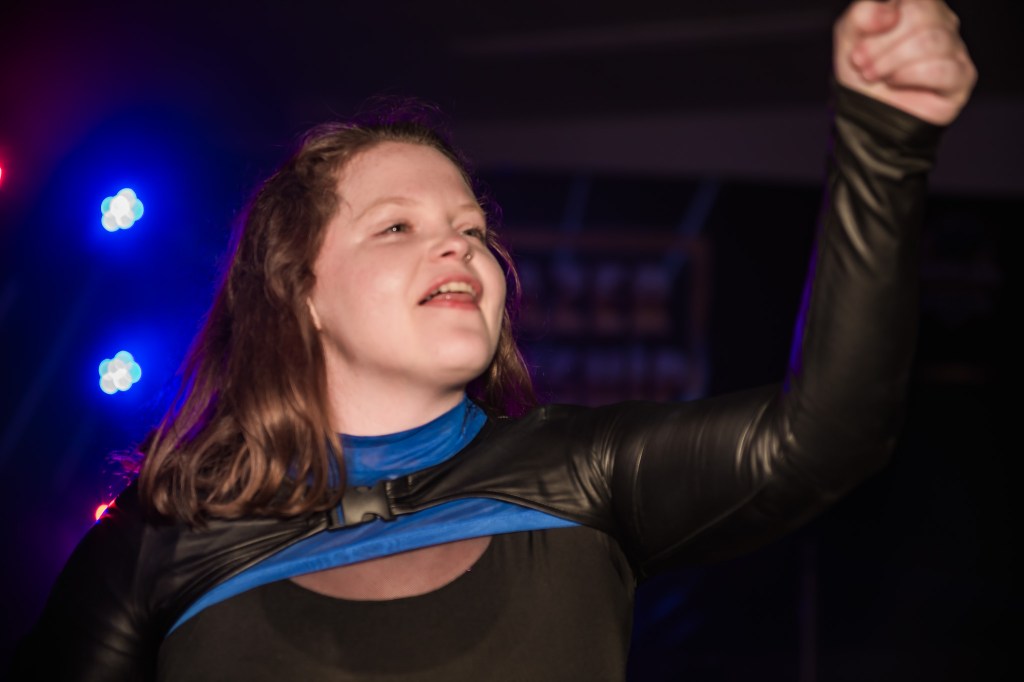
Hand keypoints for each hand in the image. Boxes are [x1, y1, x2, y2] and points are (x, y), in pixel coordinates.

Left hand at [834, 0, 976, 124]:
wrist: (866, 114)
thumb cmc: (863, 73)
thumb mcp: (849, 38)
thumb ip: (861, 14)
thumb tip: (890, 13)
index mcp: (918, 4)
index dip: (880, 19)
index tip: (858, 45)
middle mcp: (942, 21)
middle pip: (920, 14)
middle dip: (881, 45)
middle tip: (863, 65)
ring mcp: (955, 48)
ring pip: (931, 40)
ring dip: (892, 63)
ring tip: (876, 75)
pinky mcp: (962, 76)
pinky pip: (941, 68)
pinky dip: (909, 76)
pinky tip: (896, 83)